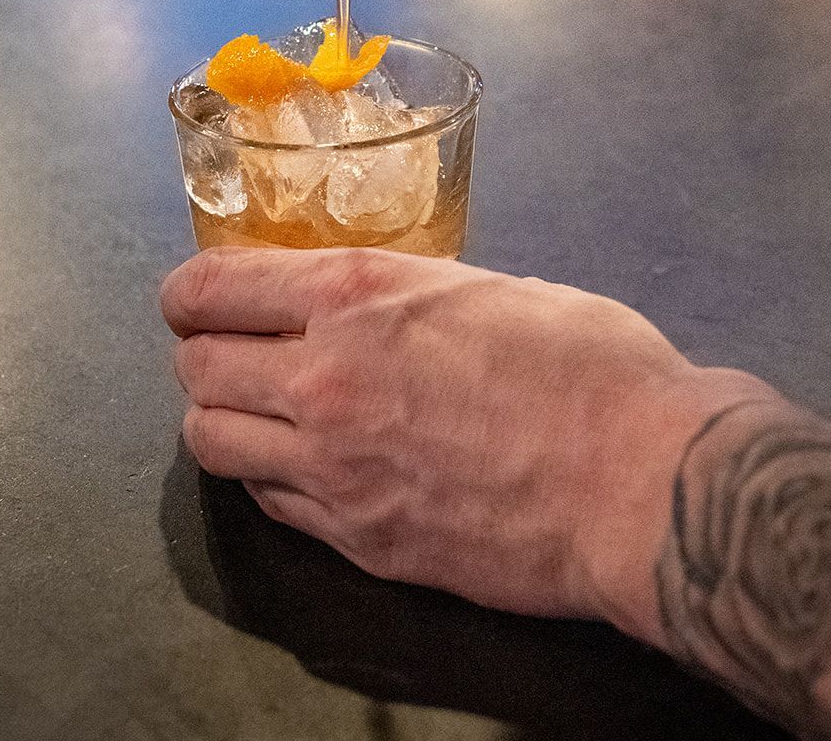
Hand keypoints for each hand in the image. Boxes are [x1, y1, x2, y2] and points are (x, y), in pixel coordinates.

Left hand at [161, 246, 761, 642]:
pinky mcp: (359, 541)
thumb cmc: (592, 365)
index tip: (192, 296)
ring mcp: (333, 470)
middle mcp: (324, 379)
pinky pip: (270, 504)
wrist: (640, 484)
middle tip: (229, 350)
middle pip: (197, 368)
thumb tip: (382, 311)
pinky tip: (306, 466)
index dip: (190, 291)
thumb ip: (411, 297)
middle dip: (202, 352)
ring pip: (210, 441)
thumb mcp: (492, 288)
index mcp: (359, 297)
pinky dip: (271, 476)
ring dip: (222, 418)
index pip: (216, 289)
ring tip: (258, 411)